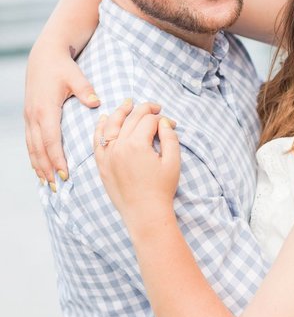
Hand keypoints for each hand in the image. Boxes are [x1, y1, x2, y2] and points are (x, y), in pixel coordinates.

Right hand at [24, 47, 99, 188]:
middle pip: (39, 149)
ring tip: (47, 183)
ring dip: (39, 166)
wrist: (45, 55)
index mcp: (46, 110)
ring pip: (32, 147)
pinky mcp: (30, 116)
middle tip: (57, 187)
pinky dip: (34, 156)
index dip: (57, 159)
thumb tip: (96, 102)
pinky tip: (40, 167)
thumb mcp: (76, 76)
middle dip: (47, 169)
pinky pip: (30, 141)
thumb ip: (86, 90)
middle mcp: (34, 116)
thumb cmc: (63, 66)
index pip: (50, 140)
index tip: (65, 174)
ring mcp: (30, 117)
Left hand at [93, 100, 180, 227]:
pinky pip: (97, 140)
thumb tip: (164, 122)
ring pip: (111, 125)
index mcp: (137, 145)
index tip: (171, 124)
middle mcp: (119, 146)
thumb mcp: (173, 162)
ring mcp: (108, 155)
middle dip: (144, 109)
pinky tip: (105, 119)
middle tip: (155, 107)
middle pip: (130, 118)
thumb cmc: (162, 189)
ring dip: (120, 112)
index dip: (162, 118)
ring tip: (128, 104)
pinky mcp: (102, 164)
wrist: (145, 212)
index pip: (149, 121)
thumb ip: (170, 138)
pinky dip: (100, 127)